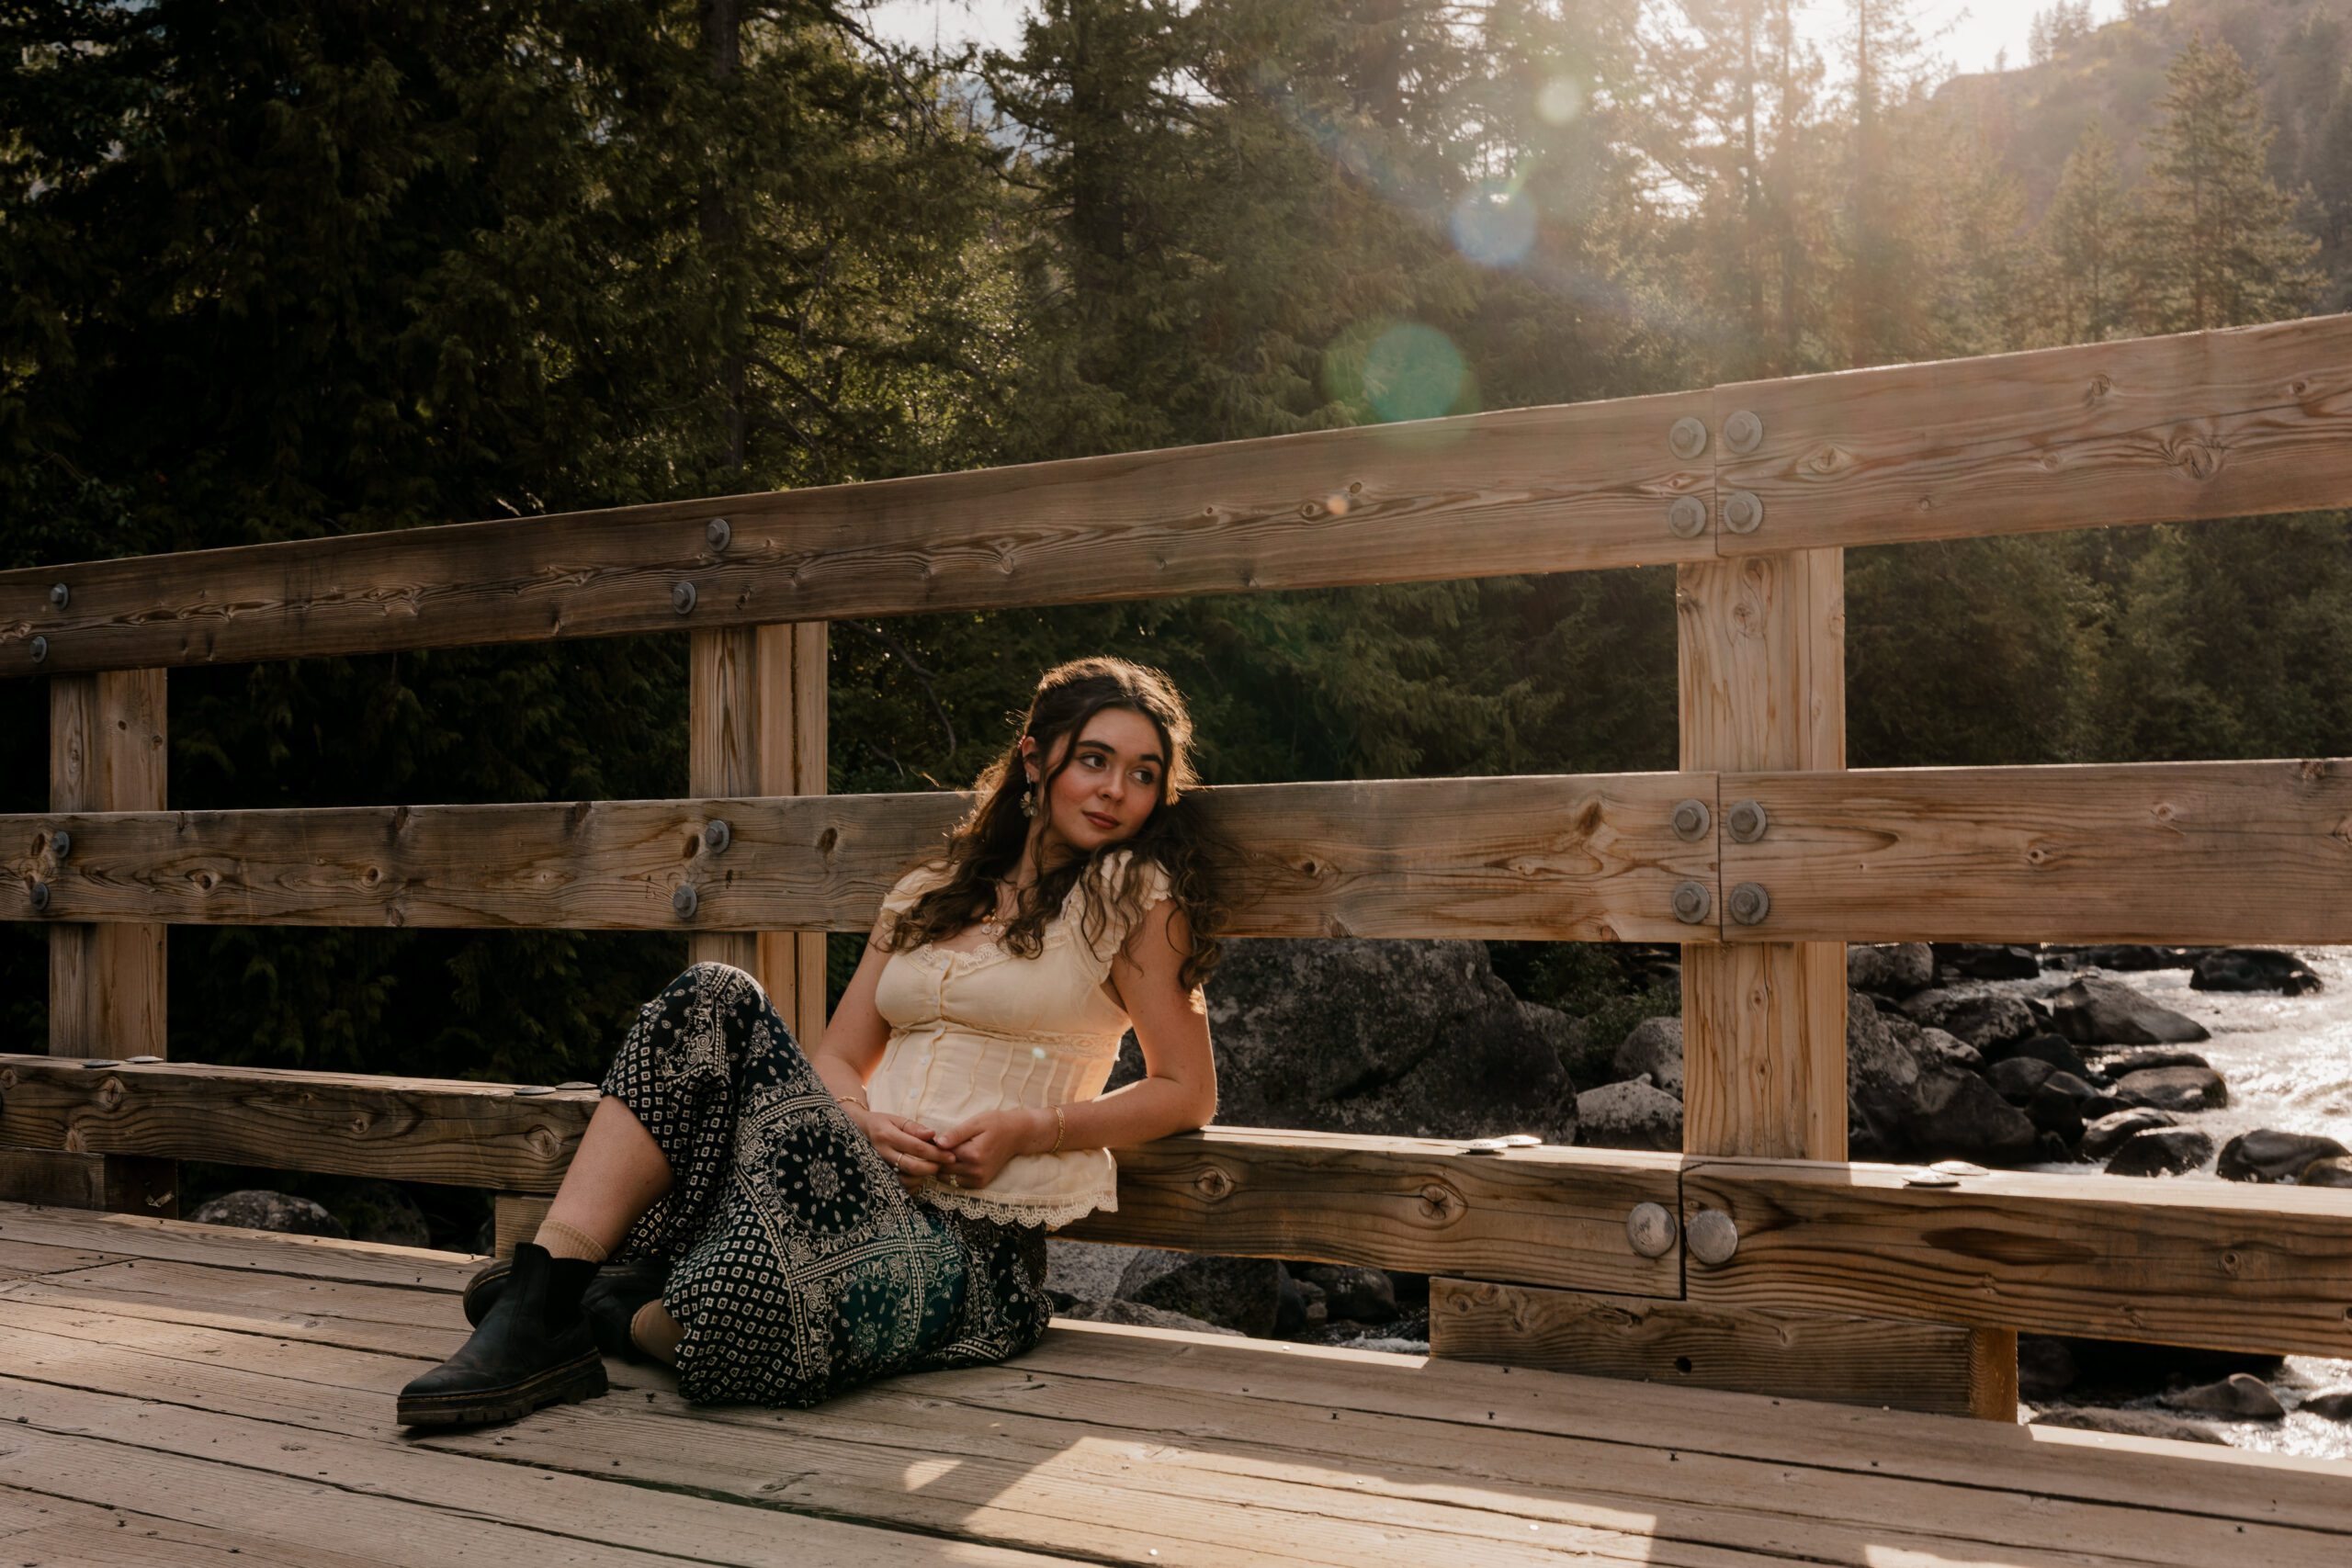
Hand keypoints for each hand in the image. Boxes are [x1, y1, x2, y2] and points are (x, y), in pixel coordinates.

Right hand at [850, 1106, 946, 1195]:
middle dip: (932, 1167)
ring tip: (932, 1168)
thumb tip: (933, 1135)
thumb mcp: (896, 1119)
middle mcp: (881, 1153)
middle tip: (945, 1163)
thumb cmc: (881, 1123)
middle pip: (912, 1166)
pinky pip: (899, 1186)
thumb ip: (915, 1128)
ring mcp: (879, 1167)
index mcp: (887, 1136)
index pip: (917, 1148)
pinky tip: (920, 1176)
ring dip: (923, 1176)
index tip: (951, 1155)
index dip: (936, 1153)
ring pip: (905, 1179)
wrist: (857, 1131)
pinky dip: (912, 1184)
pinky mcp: (878, 1177)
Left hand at [927, 1108, 1044, 1191]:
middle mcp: (975, 1170)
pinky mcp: (980, 1184)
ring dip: (943, 1167)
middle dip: (937, 1158)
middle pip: (942, 1168)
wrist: (1017, 1135)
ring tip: (946, 1153)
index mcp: (973, 1154)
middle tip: (937, 1146)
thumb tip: (937, 1143)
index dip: (934, 1146)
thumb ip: (956, 1134)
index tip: (931, 1139)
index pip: (941, 1155)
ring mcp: (978, 1179)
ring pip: (947, 1178)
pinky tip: (955, 1161)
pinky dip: (952, 1174)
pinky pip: (957, 1183)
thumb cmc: (996, 1124)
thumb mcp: (976, 1123)